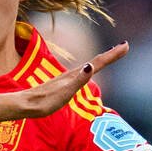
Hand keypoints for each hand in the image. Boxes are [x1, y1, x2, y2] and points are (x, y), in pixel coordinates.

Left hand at [10, 43, 128, 118]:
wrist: (25, 105)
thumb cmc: (45, 102)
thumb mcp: (64, 93)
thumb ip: (78, 80)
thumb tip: (90, 66)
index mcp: (75, 75)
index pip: (98, 63)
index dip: (112, 55)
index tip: (125, 45)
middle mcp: (72, 74)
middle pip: (96, 62)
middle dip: (111, 55)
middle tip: (124, 47)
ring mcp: (67, 79)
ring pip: (89, 67)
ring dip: (102, 61)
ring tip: (111, 56)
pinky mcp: (62, 85)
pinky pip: (81, 74)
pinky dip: (90, 69)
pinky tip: (87, 72)